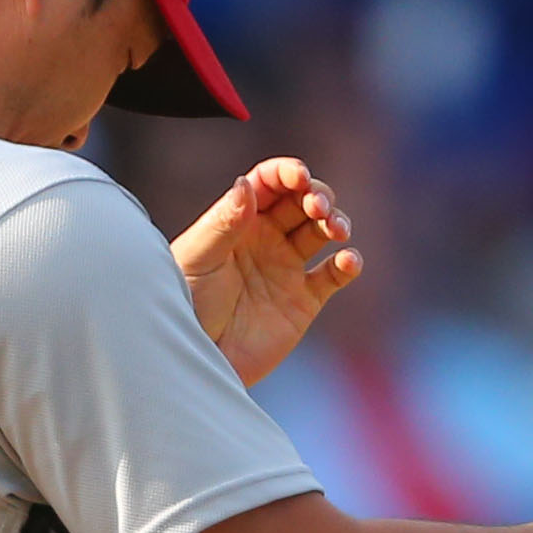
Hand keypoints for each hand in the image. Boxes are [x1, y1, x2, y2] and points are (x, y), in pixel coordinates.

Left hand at [174, 157, 362, 385]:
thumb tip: (247, 184)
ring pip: (322, 231)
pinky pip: (334, 276)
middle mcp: (265, 240)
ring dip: (336, 222)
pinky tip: (347, 260)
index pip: (269, 183)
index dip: (287, 172)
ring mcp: (286, 269)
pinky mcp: (303, 302)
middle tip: (319, 207)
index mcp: (237, 222)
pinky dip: (348, 264)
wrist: (195, 360)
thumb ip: (223, 222)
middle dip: (317, 195)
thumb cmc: (184, 307)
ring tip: (335, 230)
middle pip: (302, 201)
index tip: (300, 175)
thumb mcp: (196, 260)